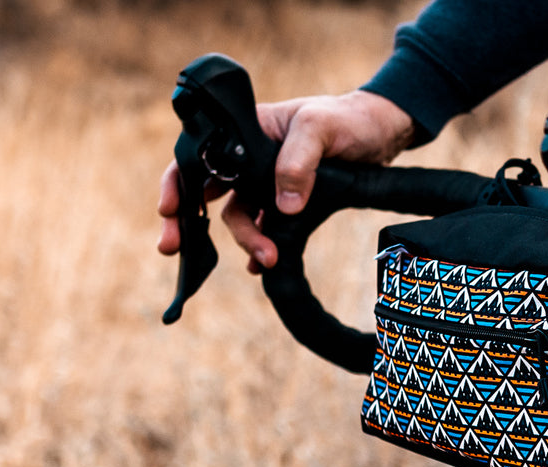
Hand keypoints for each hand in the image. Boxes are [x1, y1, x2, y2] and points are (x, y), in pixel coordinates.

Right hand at [156, 91, 413, 271]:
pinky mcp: (283, 203)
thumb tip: (284, 206)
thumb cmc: (347, 119)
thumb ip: (299, 161)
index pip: (197, 154)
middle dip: (188, 223)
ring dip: (246, 241)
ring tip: (266, 261)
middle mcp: (247, 157)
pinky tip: (265, 267)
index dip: (176, 182)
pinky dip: (261, 248)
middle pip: (205, 193)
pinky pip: (263, 229)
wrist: (379, 135)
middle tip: (174, 248)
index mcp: (245, 130)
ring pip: (239, 217)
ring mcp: (263, 182)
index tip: (168, 210)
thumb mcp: (321, 129)